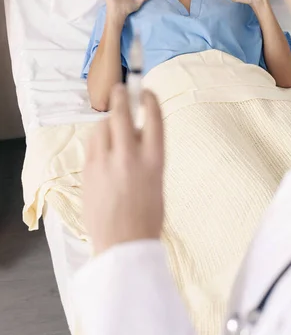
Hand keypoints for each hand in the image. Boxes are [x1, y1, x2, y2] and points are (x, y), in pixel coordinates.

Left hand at [83, 84, 164, 254]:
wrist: (123, 245)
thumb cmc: (147, 216)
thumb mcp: (157, 180)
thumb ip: (147, 153)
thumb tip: (137, 131)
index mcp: (154, 160)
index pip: (153, 116)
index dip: (149, 98)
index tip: (146, 91)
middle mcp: (129, 157)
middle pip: (121, 112)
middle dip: (121, 95)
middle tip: (120, 89)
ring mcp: (106, 163)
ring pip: (102, 126)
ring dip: (108, 122)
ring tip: (112, 129)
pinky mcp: (88, 171)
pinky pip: (91, 143)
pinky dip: (97, 139)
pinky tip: (102, 146)